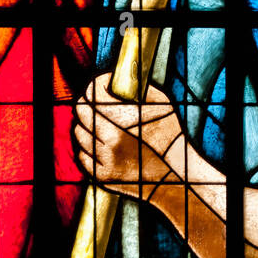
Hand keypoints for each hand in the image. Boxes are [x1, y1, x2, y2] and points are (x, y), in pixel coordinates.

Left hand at [74, 73, 185, 201]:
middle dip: (88, 102)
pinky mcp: (102, 176)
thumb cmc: (173, 138)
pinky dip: (88, 147)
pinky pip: (83, 156)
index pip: (93, 94)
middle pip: (82, 112)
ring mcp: (105, 159)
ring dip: (87, 124)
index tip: (103, 84)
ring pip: (79, 133)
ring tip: (101, 122)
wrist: (177, 178)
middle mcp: (111, 140)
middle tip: (97, 101)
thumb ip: (141, 89)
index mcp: (124, 119)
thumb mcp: (163, 105)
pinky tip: (101, 143)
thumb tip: (122, 79)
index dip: (97, 84)